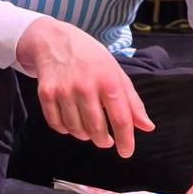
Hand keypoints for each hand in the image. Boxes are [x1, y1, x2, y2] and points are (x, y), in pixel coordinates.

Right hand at [16, 18, 153, 156]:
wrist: (54, 41)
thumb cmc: (90, 58)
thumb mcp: (116, 73)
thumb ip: (132, 102)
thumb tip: (146, 127)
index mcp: (108, 80)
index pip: (120, 118)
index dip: (126, 140)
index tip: (126, 152)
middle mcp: (85, 86)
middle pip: (96, 128)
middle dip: (103, 141)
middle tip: (106, 141)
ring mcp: (63, 90)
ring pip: (76, 129)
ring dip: (84, 135)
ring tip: (89, 130)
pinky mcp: (45, 94)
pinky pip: (56, 124)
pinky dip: (65, 129)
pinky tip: (71, 124)